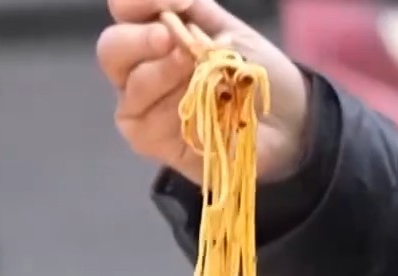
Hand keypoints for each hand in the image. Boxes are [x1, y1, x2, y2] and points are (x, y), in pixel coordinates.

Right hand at [98, 0, 309, 184]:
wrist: (285, 120)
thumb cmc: (252, 73)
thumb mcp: (226, 29)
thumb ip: (193, 8)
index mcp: (151, 30)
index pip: (124, 8)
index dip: (138, 1)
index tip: (180, 2)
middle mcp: (136, 65)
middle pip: (112, 47)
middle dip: (141, 40)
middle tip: (171, 39)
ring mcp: (138, 104)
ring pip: (134, 84)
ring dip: (168, 74)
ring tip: (200, 73)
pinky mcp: (147, 139)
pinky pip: (149, 120)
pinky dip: (178, 108)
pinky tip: (203, 105)